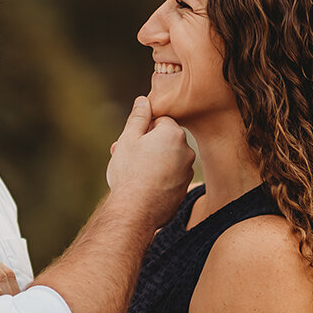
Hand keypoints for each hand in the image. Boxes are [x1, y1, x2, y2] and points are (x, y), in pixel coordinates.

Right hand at [105, 97, 194, 227]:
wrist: (135, 212)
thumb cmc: (130, 173)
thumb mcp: (128, 140)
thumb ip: (138, 118)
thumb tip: (144, 100)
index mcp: (174, 134)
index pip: (159, 121)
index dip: (142, 130)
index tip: (130, 141)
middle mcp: (186, 151)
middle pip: (165, 141)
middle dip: (147, 146)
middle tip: (125, 157)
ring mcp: (186, 173)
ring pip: (167, 160)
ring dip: (153, 163)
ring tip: (132, 174)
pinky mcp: (183, 190)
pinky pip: (169, 178)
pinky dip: (159, 180)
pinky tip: (143, 187)